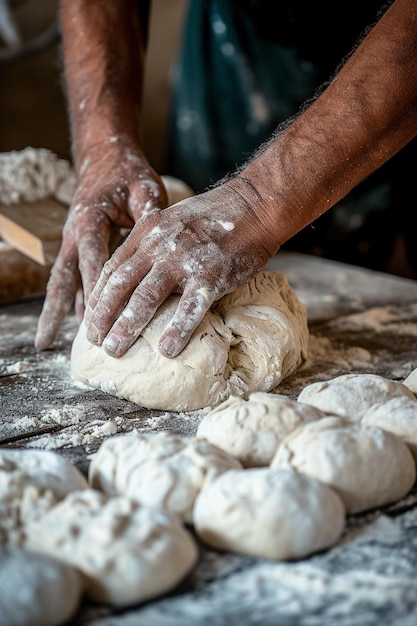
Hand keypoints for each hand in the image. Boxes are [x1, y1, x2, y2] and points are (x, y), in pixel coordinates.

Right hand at [35, 141, 167, 349]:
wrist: (108, 160)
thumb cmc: (129, 175)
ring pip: (62, 282)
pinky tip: (77, 322)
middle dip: (58, 310)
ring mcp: (73, 242)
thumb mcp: (144, 189)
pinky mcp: (80, 248)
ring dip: (56, 311)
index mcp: (90, 219)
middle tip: (48, 340)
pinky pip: (73, 279)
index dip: (95, 288)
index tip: (99, 316)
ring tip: (46, 341)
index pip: (93, 258)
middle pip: (63, 278)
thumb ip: (150, 215)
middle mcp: (75, 235)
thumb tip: (161, 240)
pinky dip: (73, 300)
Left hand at [84, 177, 279, 358]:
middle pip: (121, 285)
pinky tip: (166, 350)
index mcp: (147, 232)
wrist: (253, 204)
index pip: (112, 268)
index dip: (98, 296)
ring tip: (114, 350)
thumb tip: (138, 274)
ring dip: (127, 327)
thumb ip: (152, 243)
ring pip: (146, 298)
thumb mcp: (172, 220)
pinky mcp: (210, 275)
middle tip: (93, 340)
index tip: (90, 316)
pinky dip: (177, 330)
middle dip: (102, 315)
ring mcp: (184, 261)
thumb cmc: (214, 216)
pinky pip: (190, 307)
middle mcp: (159, 246)